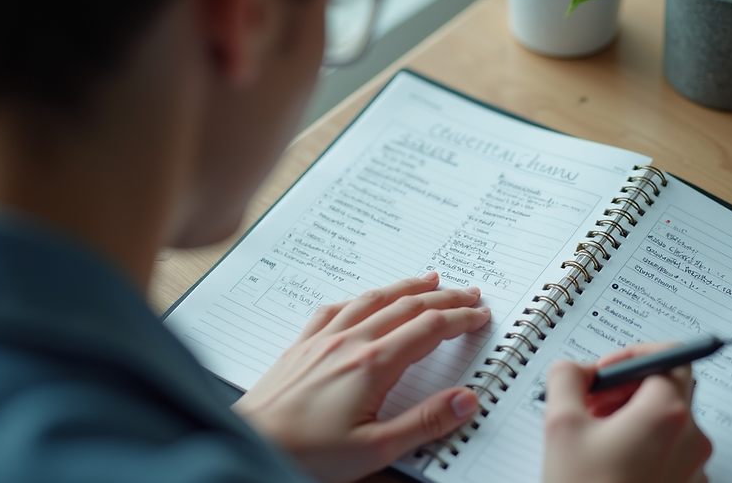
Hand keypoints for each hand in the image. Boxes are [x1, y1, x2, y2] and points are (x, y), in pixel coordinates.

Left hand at [232, 272, 490, 482]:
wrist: (250, 443)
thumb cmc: (306, 452)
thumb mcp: (376, 448)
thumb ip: (425, 422)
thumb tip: (466, 400)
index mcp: (373, 365)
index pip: (429, 330)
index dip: (460, 319)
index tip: (480, 315)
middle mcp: (349, 342)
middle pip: (408, 307)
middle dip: (444, 298)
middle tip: (469, 293)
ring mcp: (323, 339)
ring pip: (374, 299)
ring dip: (407, 287)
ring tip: (429, 279)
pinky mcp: (302, 345)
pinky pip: (335, 308)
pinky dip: (360, 297)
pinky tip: (364, 298)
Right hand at [543, 343, 711, 482]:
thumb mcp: (560, 424)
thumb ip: (567, 377)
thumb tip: (576, 369)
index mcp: (666, 413)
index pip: (665, 356)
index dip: (629, 356)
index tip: (604, 372)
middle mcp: (690, 437)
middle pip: (668, 386)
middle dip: (627, 386)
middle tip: (592, 402)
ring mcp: (692, 466)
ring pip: (667, 418)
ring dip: (632, 415)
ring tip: (594, 436)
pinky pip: (670, 449)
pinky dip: (642, 443)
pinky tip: (609, 459)